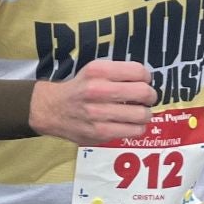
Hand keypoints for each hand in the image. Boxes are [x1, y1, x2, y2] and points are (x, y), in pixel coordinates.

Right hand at [28, 59, 155, 145]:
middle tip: (147, 98)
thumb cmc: (80, 87)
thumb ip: (117, 72)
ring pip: (142, 115)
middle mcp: (98, 91)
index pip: (138, 71)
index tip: (144, 81)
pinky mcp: (100, 133)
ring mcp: (99, 114)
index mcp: (98, 71)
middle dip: (151, 95)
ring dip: (146, 114)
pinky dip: (138, 127)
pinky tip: (131, 124)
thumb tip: (146, 80)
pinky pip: (133, 131)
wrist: (52, 109)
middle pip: (143, 92)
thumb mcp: (94, 70)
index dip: (146, 77)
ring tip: (140, 112)